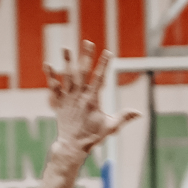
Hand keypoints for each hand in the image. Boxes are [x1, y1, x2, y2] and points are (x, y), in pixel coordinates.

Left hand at [44, 40, 139, 157]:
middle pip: (82, 72)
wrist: (72, 145)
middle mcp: (79, 96)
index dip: (104, 64)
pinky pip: (53, 87)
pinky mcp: (59, 103)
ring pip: (66, 76)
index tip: (108, 52)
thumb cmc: (93, 136)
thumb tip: (139, 113)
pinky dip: (50, 76)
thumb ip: (124, 117)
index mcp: (92, 100)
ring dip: (66, 61)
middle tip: (87, 42)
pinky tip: (48, 64)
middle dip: (86, 56)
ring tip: (66, 47)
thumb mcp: (111, 127)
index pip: (99, 78)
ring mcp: (67, 98)